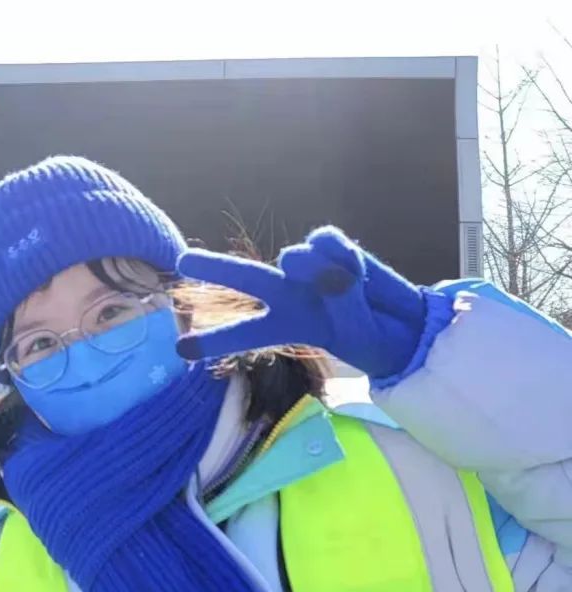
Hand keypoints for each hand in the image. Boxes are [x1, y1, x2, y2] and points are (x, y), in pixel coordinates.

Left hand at [176, 226, 426, 379]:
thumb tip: (305, 254)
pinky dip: (341, 254)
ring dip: (318, 273)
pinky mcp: (333, 246)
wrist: (411, 325)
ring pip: (296, 259)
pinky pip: (327, 242)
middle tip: (184, 260)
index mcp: (286, 326)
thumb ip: (332, 296)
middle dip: (216, 268)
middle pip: (247, 278)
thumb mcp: (352, 333)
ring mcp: (310, 267)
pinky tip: (356, 267)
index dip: (214, 342)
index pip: (245, 333)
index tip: (181, 349)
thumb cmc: (374, 337)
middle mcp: (290, 294)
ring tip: (349, 289)